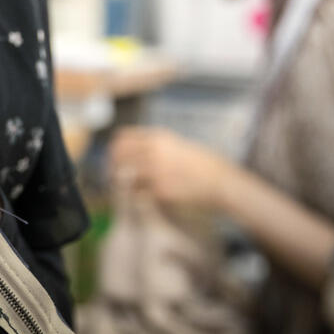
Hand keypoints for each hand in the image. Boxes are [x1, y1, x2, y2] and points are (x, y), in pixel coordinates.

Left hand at [108, 127, 230, 209]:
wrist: (221, 182)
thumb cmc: (201, 164)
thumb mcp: (178, 144)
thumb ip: (156, 145)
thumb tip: (134, 149)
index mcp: (158, 137)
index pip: (121, 138)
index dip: (114, 149)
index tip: (113, 158)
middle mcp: (154, 151)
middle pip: (118, 155)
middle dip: (111, 166)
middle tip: (112, 176)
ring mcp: (156, 171)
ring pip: (124, 175)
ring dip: (122, 182)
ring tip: (125, 187)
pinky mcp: (160, 191)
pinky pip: (137, 193)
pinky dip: (136, 195)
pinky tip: (142, 197)